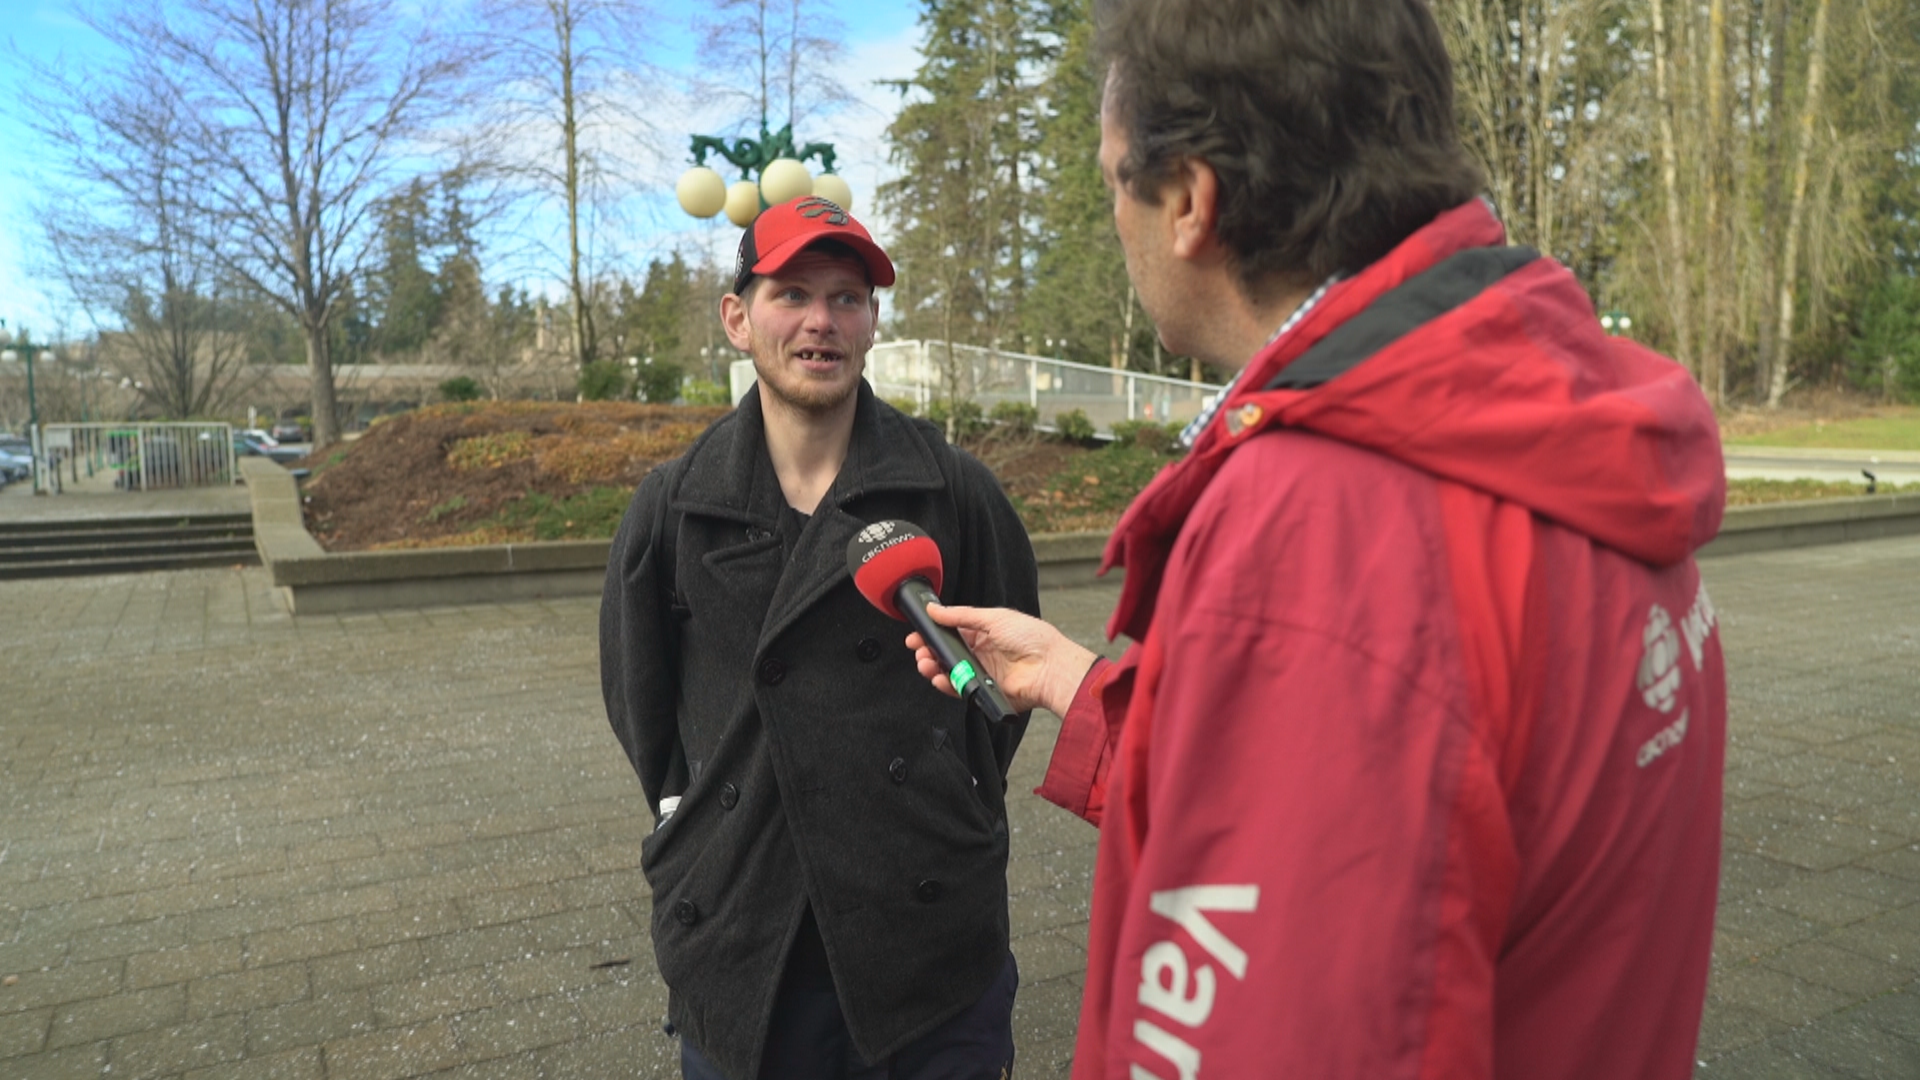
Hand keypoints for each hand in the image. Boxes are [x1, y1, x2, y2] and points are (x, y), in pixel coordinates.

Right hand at [906, 603, 1096, 715]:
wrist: (1050, 667)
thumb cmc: (1032, 638)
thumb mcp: (993, 618)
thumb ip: (961, 615)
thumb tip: (934, 609)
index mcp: (984, 631)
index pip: (951, 631)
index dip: (933, 633)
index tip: (917, 634)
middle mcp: (981, 652)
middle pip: (947, 653)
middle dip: (929, 651)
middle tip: (919, 650)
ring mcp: (982, 672)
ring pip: (950, 671)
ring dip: (933, 667)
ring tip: (926, 663)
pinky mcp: (985, 690)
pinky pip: (960, 689)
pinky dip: (947, 685)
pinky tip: (939, 679)